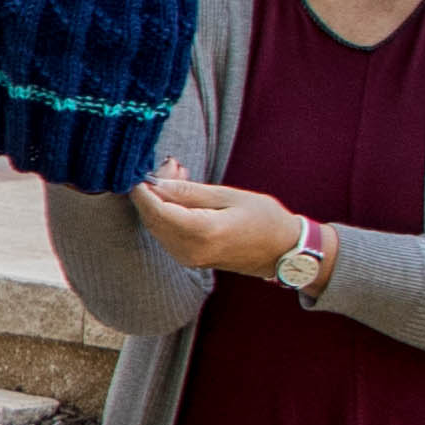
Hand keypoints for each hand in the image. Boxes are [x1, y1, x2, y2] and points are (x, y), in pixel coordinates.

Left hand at [133, 170, 308, 279]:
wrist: (284, 251)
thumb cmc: (265, 219)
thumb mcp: (229, 196)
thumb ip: (189, 191)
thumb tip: (155, 183)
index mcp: (203, 233)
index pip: (157, 210)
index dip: (143, 189)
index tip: (140, 167)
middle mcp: (190, 250)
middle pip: (153, 217)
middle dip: (152, 189)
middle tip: (170, 165)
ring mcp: (188, 258)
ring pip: (156, 225)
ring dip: (159, 199)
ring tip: (180, 173)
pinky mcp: (188, 259)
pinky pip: (166, 233)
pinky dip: (167, 212)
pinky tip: (182, 194)